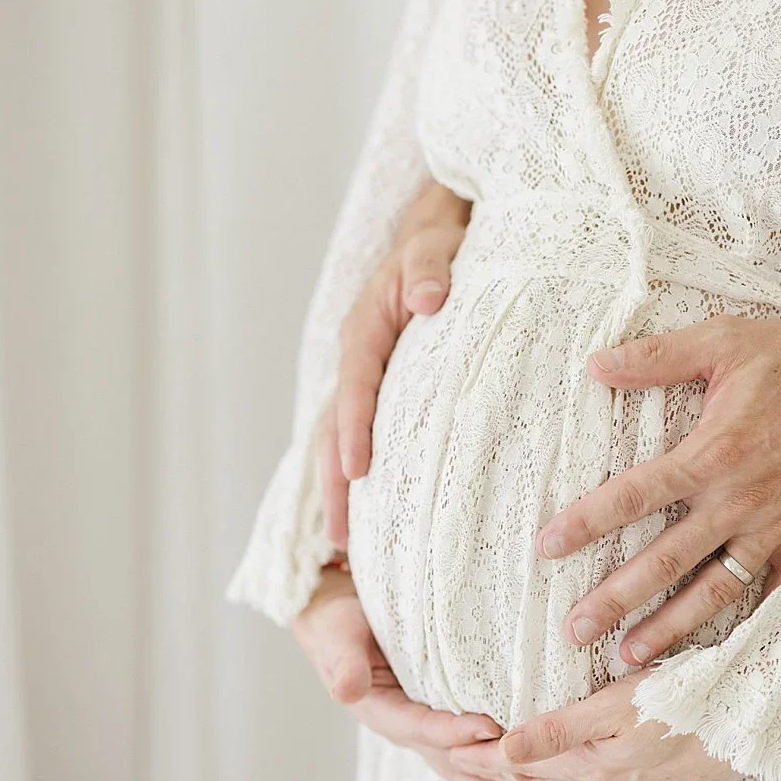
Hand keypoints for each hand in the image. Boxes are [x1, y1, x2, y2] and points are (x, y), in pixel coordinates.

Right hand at [292, 566, 522, 780]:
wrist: (334, 618)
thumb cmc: (338, 623)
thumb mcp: (338, 637)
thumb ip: (344, 663)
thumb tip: (346, 690)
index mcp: (381, 712)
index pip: (424, 728)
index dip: (456, 732)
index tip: (491, 728)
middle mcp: (403, 726)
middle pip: (448, 755)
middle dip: (484, 767)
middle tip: (526, 773)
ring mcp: (420, 724)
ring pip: (459, 759)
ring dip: (490, 776)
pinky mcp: (434, 713)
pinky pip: (464, 744)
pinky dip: (488, 760)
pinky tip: (519, 772)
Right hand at [319, 182, 470, 547]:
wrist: (444, 233)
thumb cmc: (444, 240)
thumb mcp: (436, 244)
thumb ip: (430, 266)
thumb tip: (428, 298)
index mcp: (365, 331)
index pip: (354, 386)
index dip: (351, 429)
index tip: (356, 471)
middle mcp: (360, 361)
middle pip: (336, 428)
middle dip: (336, 483)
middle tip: (341, 538)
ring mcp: (372, 381)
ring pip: (346, 440)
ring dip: (345, 490)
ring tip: (350, 546)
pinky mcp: (390, 393)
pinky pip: (374, 437)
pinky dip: (372, 476)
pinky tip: (386, 518)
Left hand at [447, 671, 741, 780]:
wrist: (757, 719)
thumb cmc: (689, 696)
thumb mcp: (617, 704)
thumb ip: (560, 729)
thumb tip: (505, 749)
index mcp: (596, 759)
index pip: (526, 760)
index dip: (486, 755)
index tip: (451, 749)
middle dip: (503, 779)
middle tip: (466, 772)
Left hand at [537, 304, 780, 665]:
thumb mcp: (725, 341)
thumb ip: (657, 357)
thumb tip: (596, 365)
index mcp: (713, 453)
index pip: (634, 495)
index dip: (585, 523)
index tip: (546, 548)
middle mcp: (740, 501)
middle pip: (664, 561)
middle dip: (615, 599)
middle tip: (575, 630)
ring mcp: (776, 528)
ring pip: (713, 591)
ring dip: (669, 628)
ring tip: (629, 659)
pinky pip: (770, 593)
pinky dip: (741, 624)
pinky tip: (713, 652)